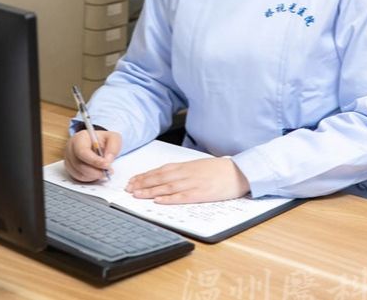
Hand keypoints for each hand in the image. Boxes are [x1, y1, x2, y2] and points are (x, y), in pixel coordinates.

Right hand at [64, 129, 121, 181]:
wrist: (98, 144)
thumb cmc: (103, 140)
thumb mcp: (113, 138)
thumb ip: (113, 147)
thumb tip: (107, 160)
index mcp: (79, 138)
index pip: (82, 151)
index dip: (94, 160)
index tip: (106, 165)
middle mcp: (71, 149)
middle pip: (79, 164)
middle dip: (95, 171)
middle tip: (107, 172)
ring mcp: (69, 160)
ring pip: (79, 173)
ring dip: (93, 176)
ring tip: (104, 172)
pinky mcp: (70, 169)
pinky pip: (78, 178)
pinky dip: (89, 178)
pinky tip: (97, 173)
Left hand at [125, 157, 249, 203]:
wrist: (238, 172)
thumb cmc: (218, 169)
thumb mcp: (198, 166)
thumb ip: (183, 170)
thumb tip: (166, 175)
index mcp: (185, 166)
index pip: (160, 170)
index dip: (145, 176)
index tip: (133, 180)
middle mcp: (186, 173)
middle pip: (160, 178)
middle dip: (142, 183)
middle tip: (128, 188)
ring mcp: (193, 183)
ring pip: (167, 187)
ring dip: (150, 191)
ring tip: (137, 194)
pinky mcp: (200, 194)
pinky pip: (182, 197)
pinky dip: (169, 199)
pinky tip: (158, 201)